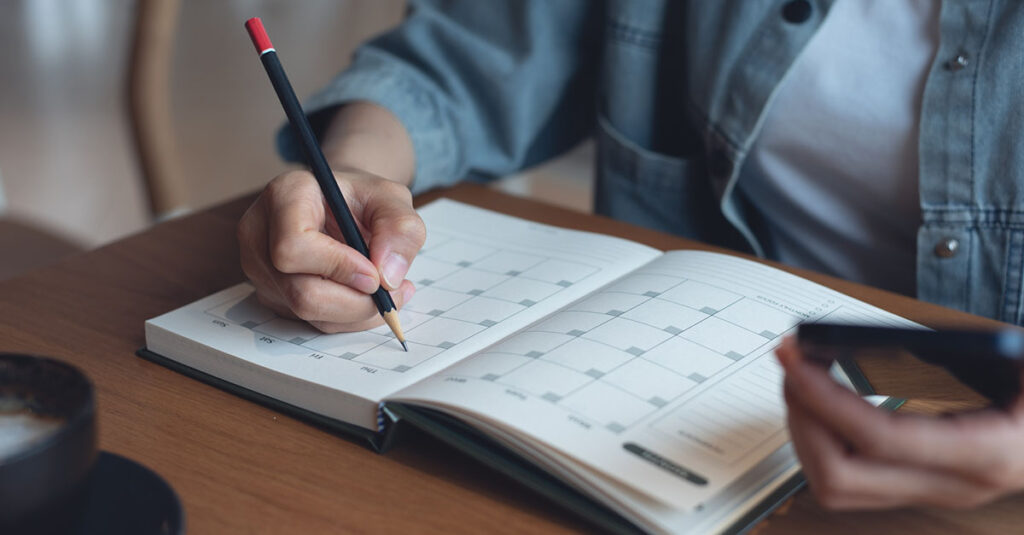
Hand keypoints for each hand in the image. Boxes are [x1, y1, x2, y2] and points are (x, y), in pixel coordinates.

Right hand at [237, 169, 423, 332]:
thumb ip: (400, 230)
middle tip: (392, 293)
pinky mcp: (272, 294)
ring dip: (355, 312)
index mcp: (285, 196)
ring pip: (307, 313)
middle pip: (299, 292)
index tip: (375, 273)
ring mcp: (261, 268)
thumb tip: (388, 277)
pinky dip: (347, 317)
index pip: (293, 246)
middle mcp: (260, 234)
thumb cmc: (363, 200)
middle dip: (354, 302)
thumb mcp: (393, 199)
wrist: (344, 208)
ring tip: (387, 290)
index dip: (338, 267)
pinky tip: (366, 295)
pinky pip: (311, 322)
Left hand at [777, 336, 1023, 509]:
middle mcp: (957, 485)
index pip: (883, 439)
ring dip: (804, 432)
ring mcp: (937, 493)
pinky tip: (820, 402)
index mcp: (989, 454)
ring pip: (837, 488)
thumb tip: (902, 339)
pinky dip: (820, 442)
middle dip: (802, 418)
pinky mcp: (923, 488)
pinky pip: (849, 481)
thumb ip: (976, 351)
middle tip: (790, 364)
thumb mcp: (1022, 360)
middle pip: (842, 478)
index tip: (795, 359)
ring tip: (800, 378)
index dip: (827, 399)